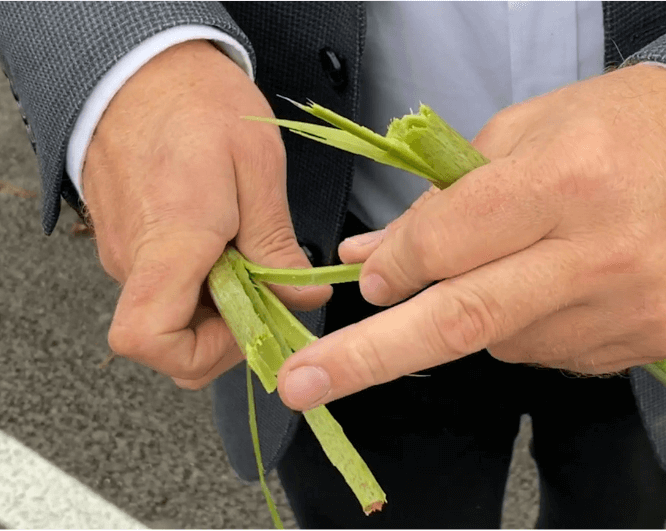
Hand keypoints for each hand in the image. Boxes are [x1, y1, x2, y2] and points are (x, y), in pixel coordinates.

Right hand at [83, 40, 330, 388]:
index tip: (252, 319)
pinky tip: (224, 245)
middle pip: (170, 343)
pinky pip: (165, 288)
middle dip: (228, 333)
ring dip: (218, 306)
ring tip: (247, 253)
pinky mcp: (129, 244)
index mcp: (169, 241)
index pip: (150, 339)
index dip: (206, 351)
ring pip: (172, 316)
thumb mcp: (258, 168)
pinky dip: (200, 284)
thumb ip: (276, 246)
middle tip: (267, 288)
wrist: (143, 68)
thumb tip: (301, 299)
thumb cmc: (199, 104)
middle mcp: (136, 259)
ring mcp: (126, 254)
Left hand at [276, 64, 665, 409]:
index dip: (399, 262)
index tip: (372, 278)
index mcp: (566, 180)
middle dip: (370, 357)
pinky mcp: (647, 344)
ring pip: (502, 341)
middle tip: (302, 384)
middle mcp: (600, 254)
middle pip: (463, 319)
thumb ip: (445, 199)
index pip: (449, 240)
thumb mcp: (529, 130)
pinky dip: (528, 326)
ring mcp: (628, 311)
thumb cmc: (628, 127)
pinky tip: (561, 282)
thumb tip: (372, 256)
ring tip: (523, 260)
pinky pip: (550, 352)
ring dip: (477, 315)